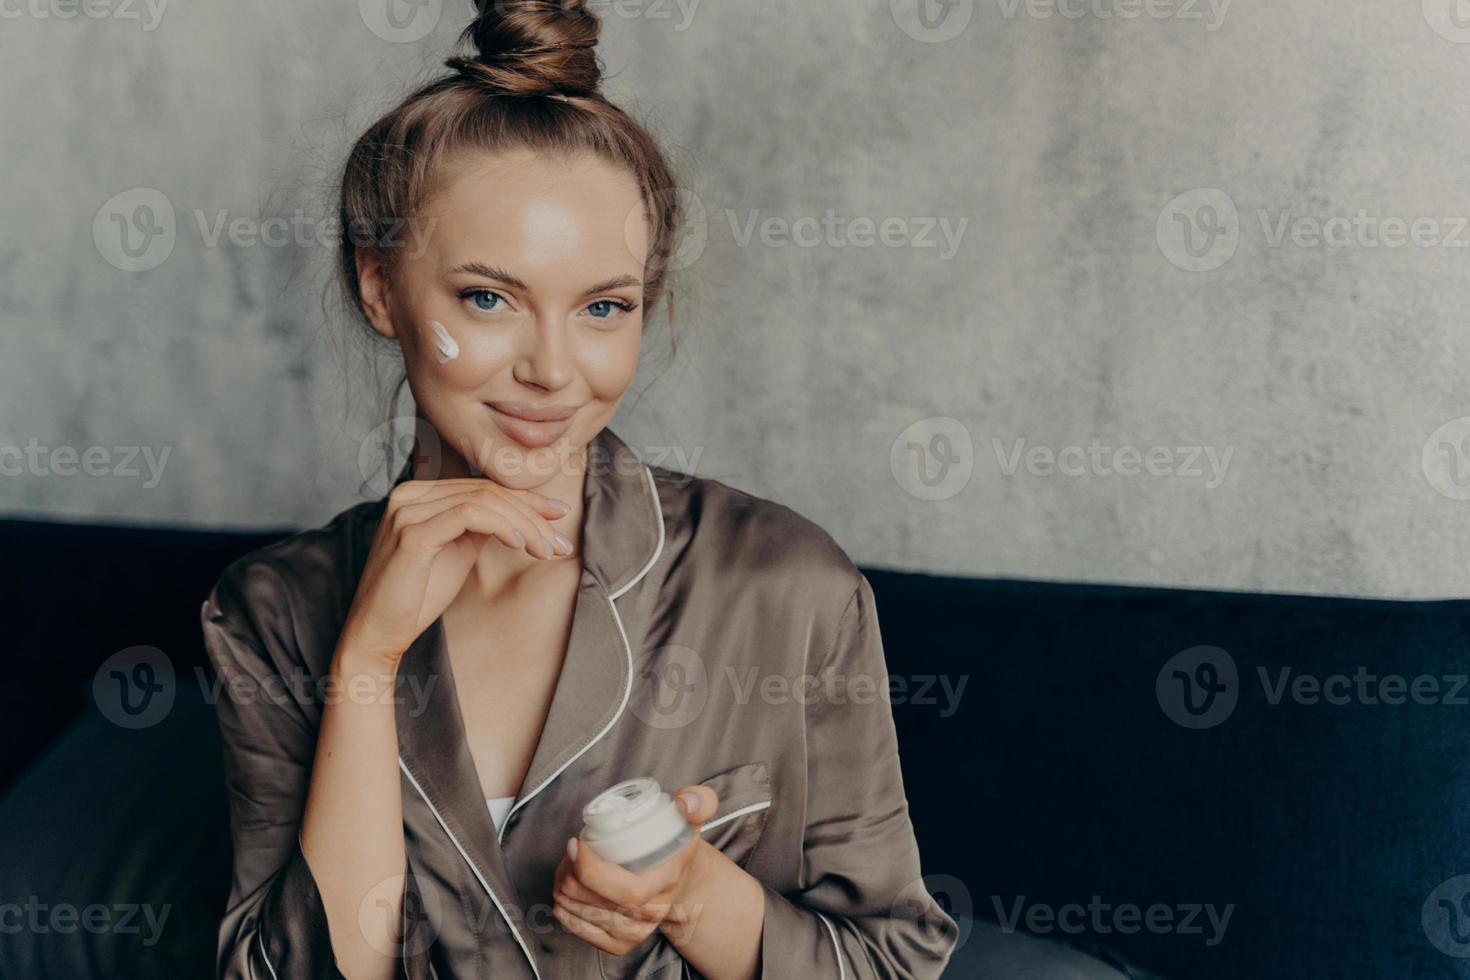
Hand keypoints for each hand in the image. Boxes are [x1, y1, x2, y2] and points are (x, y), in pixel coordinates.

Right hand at [336, 477, 572, 669]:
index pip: (483, 487)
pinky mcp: (411, 534)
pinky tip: (521, 544)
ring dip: (524, 524)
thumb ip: (480, 526)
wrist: (377, 636)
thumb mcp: (457, 552)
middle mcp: (409, 495)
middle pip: (487, 491)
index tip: (559, 516)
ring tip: (546, 550)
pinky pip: (469, 515)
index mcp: (418, 495)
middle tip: (560, 542)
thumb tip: (520, 513)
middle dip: (532, 514)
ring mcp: (407, 511)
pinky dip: (502, 526)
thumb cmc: (415, 598)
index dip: (527, 499)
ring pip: (484, 500)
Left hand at [552, 785, 719, 954]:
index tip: (577, 844)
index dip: (591, 872)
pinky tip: (568, 888)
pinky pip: (577, 929)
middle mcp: (653, 913)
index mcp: (668, 882)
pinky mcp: (618, 945)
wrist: (680, 879)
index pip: (627, 891)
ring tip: (569, 864)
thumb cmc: (675, 844)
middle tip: (570, 849)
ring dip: (563, 885)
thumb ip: (699, 801)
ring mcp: (635, 933)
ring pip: (581, 913)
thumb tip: (685, 802)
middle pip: (596, 901)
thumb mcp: (691, 816)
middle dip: (570, 874)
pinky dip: (564, 906)